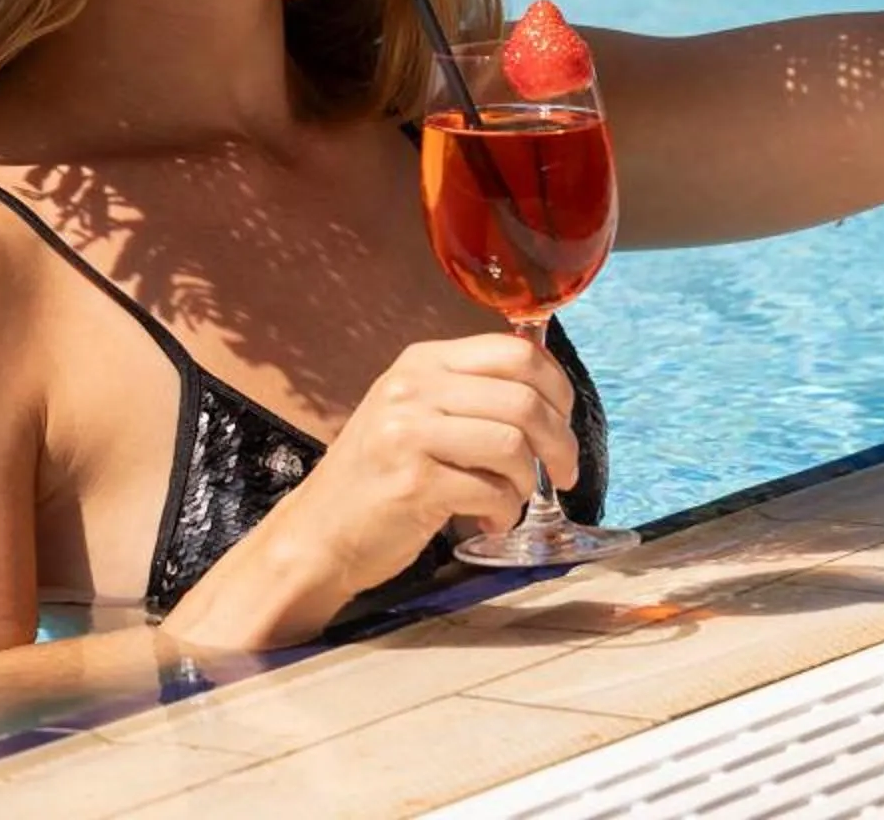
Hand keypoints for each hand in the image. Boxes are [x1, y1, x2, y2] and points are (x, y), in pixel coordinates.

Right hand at [265, 333, 577, 599]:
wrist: (319, 531)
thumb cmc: (379, 475)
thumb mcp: (417, 412)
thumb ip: (471, 394)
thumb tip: (550, 393)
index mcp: (422, 360)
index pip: (515, 351)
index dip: (557, 388)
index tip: (564, 422)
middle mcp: (413, 388)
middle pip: (523, 400)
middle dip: (560, 443)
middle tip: (565, 474)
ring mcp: (408, 433)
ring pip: (512, 446)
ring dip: (527, 482)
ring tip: (511, 500)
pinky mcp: (412, 483)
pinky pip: (490, 492)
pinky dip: (503, 513)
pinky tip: (487, 522)